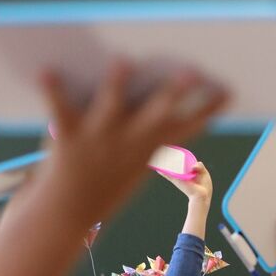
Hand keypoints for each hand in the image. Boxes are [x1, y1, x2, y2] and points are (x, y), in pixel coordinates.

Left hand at [38, 63, 227, 225]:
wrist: (65, 213)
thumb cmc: (101, 185)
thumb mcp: (132, 164)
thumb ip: (142, 134)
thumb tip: (149, 88)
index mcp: (149, 147)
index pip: (187, 126)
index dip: (209, 109)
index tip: (227, 92)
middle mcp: (129, 140)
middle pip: (157, 111)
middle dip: (174, 91)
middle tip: (192, 72)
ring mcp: (99, 136)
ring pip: (111, 103)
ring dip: (117, 82)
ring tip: (124, 61)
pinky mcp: (68, 133)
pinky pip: (59, 107)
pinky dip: (53, 90)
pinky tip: (48, 72)